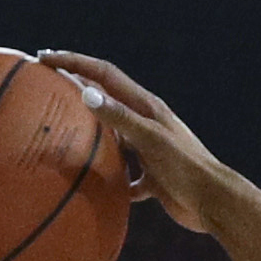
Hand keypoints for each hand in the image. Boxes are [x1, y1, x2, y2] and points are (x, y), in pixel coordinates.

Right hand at [35, 53, 226, 231]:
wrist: (215, 203)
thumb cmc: (186, 168)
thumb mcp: (151, 139)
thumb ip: (120, 118)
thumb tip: (86, 93)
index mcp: (146, 107)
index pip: (104, 75)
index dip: (75, 62)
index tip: (45, 57)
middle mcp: (146, 125)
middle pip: (106, 101)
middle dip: (78, 91)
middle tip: (47, 85)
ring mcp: (149, 151)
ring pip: (113, 139)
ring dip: (91, 135)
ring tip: (64, 136)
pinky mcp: (153, 179)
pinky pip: (125, 176)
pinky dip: (110, 181)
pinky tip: (94, 189)